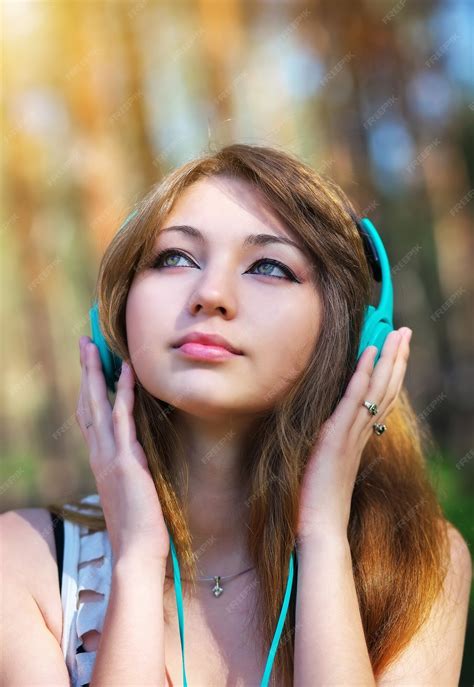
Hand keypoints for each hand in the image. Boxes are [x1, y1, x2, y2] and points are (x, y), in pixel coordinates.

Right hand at [76, 336, 169, 564]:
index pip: (91, 417)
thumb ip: (131, 468)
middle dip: (86, 372)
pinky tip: (126, 372)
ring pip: (98, 406)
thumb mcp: (133, 489)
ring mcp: (109, 457)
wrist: (138, 552)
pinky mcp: (125, 461)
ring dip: (95, 373)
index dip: (89, 390)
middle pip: (87, 404)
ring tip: (93, 346)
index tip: (91, 368)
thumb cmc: (139, 525)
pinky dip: (122, 393)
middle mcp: (99, 455)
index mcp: (101, 461)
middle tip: (84, 344)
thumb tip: (138, 453)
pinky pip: (122, 420)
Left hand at [296, 327, 411, 545]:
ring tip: (397, 334)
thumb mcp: (325, 464)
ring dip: (388, 359)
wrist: (318, 527)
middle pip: (387, 389)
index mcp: (359, 439)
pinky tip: (369, 354)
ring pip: (378, 390)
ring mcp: (352, 434)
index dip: (390, 373)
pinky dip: (363, 375)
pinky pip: (354, 400)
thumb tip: (325, 430)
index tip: (396, 351)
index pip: (381, 399)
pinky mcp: (338, 437)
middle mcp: (361, 433)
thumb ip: (331, 445)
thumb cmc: (316, 501)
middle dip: (398, 359)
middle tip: (406, 332)